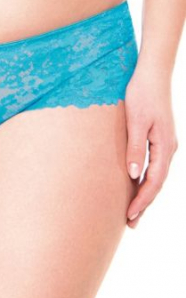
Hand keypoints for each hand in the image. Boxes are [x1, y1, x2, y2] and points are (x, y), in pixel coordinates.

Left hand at [124, 64, 178, 228]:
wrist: (152, 74)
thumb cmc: (142, 95)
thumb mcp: (136, 122)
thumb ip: (135, 149)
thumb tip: (133, 175)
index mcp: (164, 146)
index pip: (154, 182)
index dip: (142, 201)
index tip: (129, 216)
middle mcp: (168, 148)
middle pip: (157, 183)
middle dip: (144, 204)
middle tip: (130, 223)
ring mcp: (165, 144)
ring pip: (156, 176)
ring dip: (145, 195)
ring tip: (133, 212)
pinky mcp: (159, 139)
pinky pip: (154, 167)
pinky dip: (146, 181)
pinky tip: (136, 186)